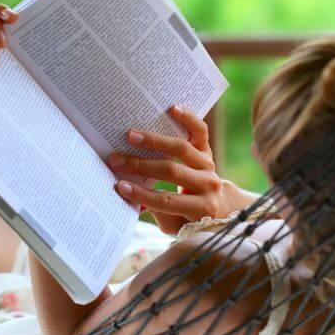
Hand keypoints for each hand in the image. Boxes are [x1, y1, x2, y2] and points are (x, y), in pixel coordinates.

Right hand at [109, 106, 256, 233]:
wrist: (219, 206)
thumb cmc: (189, 218)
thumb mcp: (174, 225)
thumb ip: (157, 213)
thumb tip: (130, 194)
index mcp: (202, 208)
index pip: (167, 201)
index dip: (141, 194)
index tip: (119, 186)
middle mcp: (208, 184)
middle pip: (171, 172)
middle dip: (140, 166)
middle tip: (115, 160)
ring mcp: (208, 164)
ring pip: (181, 149)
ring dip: (154, 141)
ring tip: (130, 136)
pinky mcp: (208, 150)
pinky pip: (200, 131)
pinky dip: (188, 118)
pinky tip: (171, 109)